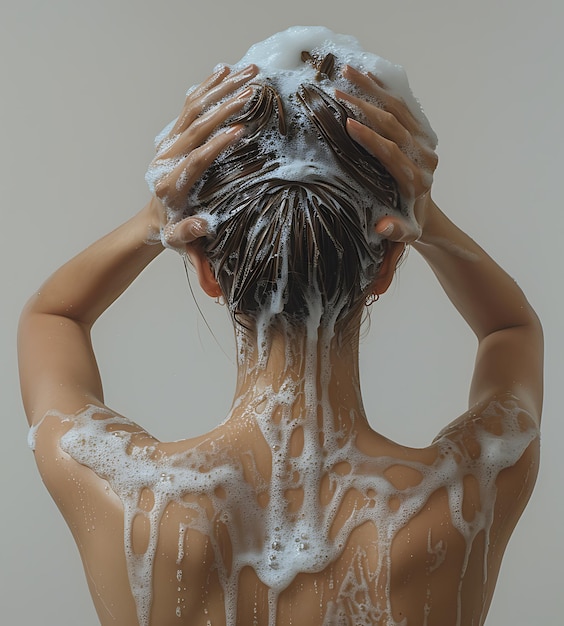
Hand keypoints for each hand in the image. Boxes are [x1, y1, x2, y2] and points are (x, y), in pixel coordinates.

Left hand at [146, 64, 258, 241]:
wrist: (154, 220)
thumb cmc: (172, 231)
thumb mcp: (180, 241)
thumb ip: (189, 234)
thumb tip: (203, 225)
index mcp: (170, 185)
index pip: (196, 159)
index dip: (217, 144)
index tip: (239, 130)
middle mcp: (167, 159)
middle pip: (196, 127)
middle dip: (225, 107)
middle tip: (251, 91)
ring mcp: (169, 144)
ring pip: (193, 109)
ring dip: (220, 89)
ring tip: (246, 73)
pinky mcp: (173, 136)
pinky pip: (189, 107)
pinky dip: (206, 88)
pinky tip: (223, 71)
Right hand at [337, 65, 438, 241]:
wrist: (425, 214)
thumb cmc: (406, 224)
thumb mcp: (403, 235)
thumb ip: (396, 232)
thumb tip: (382, 226)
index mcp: (416, 180)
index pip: (391, 152)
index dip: (370, 137)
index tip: (347, 122)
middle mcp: (424, 157)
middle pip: (393, 124)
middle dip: (365, 106)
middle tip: (337, 93)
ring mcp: (424, 141)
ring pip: (397, 108)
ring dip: (371, 88)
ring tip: (346, 72)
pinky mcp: (422, 132)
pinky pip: (403, 106)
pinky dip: (383, 89)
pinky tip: (365, 75)